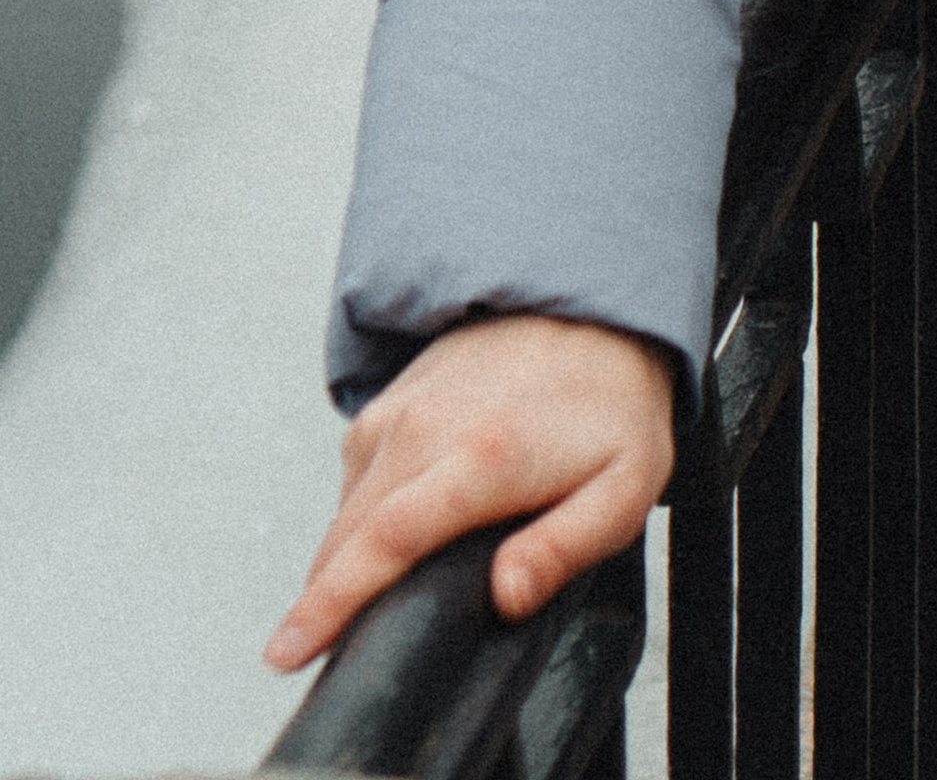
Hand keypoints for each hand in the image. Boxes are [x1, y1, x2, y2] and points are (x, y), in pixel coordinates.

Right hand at [265, 313, 674, 673]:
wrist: (597, 312)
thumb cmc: (612, 406)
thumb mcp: (622, 487)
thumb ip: (564, 548)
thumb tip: (507, 598)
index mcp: (482, 458)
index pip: (386, 540)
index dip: (330, 603)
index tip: (286, 652)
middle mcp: (426, 427)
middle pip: (348, 534)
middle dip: (319, 600)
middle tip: (307, 650)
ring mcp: (402, 408)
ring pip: (346, 508)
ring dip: (341, 559)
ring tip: (367, 595)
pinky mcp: (392, 399)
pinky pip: (356, 473)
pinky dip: (359, 515)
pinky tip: (394, 530)